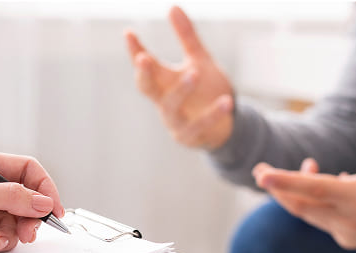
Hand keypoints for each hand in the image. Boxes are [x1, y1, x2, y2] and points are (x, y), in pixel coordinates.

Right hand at [125, 6, 233, 148]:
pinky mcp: (191, 136)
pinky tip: (226, 101)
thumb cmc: (206, 91)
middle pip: (147, 88)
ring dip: (182, 89)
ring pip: (171, 107)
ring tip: (194, 72)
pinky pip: (200, 125)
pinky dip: (213, 114)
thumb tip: (172, 6)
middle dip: (144, 74)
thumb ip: (186, 37)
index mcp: (162, 82)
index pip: (145, 66)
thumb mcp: (199, 60)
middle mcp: (163, 101)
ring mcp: (175, 121)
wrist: (224, 126)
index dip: (135, 51)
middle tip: (143, 58)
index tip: (129, 34)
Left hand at [252, 100, 355, 248]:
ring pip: (307, 212)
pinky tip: (318, 179)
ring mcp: (346, 233)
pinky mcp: (345, 239)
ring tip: (299, 166)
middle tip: (259, 170)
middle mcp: (350, 220)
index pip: (316, 189)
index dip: (288, 181)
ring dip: (294, 191)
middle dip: (278, 186)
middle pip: (302, 203)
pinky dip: (310, 201)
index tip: (262, 175)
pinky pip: (318, 218)